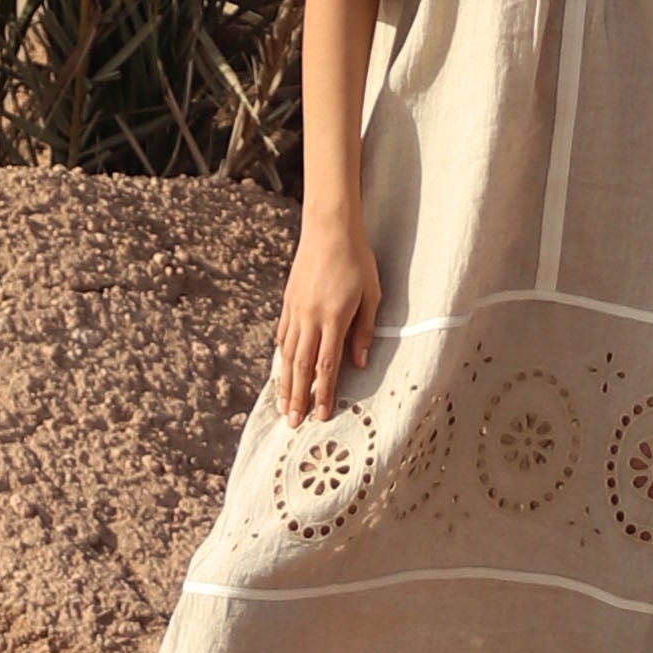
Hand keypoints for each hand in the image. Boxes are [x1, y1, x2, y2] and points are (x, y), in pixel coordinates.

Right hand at [275, 205, 379, 425]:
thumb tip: (359, 363)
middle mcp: (310, 317)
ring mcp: (295, 310)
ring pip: (287, 354)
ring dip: (285, 383)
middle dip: (298, 397)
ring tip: (283, 406)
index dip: (324, 393)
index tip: (322, 415)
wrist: (329, 229)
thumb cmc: (357, 260)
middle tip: (294, 423)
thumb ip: (364, 331)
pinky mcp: (288, 301)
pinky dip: (281, 356)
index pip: (327, 365)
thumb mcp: (372, 295)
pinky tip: (281, 370)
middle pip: (301, 366)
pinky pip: (282, 335)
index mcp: (334, 318)